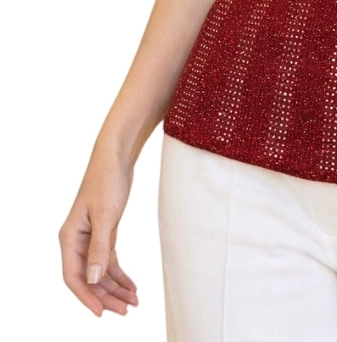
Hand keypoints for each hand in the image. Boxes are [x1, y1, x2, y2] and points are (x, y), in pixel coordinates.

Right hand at [59, 151, 138, 316]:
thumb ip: (100, 248)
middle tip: (126, 310)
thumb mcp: (106, 215)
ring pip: (100, 272)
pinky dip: (119, 274)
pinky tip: (132, 286)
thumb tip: (93, 280)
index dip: (87, 297)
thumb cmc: (107, 180)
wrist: (116, 157)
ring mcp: (90, 238)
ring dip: (115, 288)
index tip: (102, 313)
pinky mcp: (104, 233)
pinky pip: (109, 261)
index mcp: (69, 238)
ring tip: (133, 302)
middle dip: (106, 296)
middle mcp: (76, 242)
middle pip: (88, 279)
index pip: (74, 277)